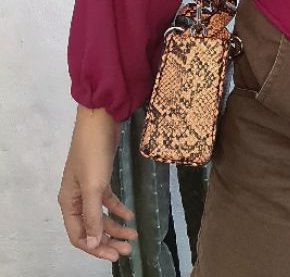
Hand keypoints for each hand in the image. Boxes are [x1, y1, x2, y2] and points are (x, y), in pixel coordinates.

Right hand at [58, 104, 138, 261]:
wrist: (100, 120)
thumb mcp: (93, 186)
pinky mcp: (100, 178)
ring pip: (101, 215)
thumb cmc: (93, 153)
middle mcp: (76, 198)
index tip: (114, 256)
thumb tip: (91, 244)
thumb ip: (93, 215)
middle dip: (108, 240)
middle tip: (128, 250)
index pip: (79, 235)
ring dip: (115, 226)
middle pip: (91, 228)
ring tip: (133, 236)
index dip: (95, 248)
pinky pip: (108, 200)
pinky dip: (118, 208)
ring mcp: (88, 188)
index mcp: (69, 203)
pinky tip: (130, 215)